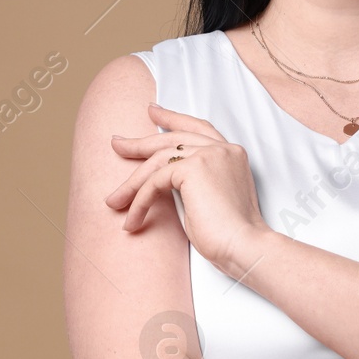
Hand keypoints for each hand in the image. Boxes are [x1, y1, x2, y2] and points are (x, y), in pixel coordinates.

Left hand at [105, 103, 272, 275]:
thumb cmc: (231, 235)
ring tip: (113, 201)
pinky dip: (139, 202)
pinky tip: (132, 221)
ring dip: (131, 184)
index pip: (197, 128)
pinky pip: (154, 181)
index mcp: (231, 153)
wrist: (245, 246)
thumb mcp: (211, 199)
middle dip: (140, 142)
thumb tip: (163, 182)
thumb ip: (194, 182)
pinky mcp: (193, 169)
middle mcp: (222, 149)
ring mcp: (208, 155)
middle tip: (118, 144)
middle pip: (172, 139)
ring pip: (158, 161)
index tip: (153, 112)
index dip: (173, 119)